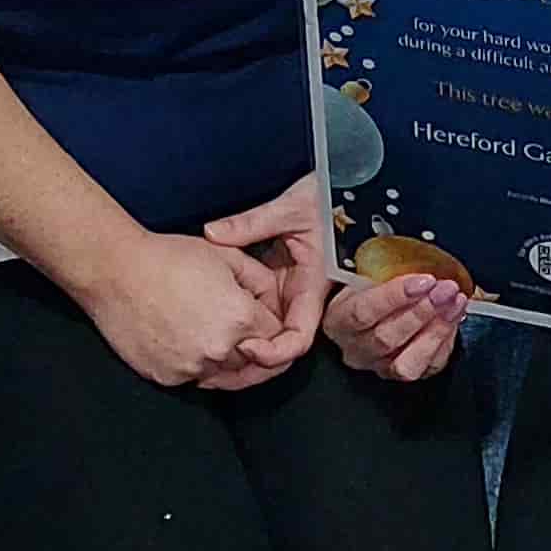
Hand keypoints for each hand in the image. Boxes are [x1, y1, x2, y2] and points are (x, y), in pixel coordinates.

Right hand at [79, 223, 282, 389]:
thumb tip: (272, 300)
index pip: (276, 334)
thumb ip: (258, 280)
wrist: (115, 271)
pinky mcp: (167, 377)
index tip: (257, 314)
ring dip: (223, 358)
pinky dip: (193, 363)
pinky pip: (192, 377)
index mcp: (240, 318)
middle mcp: (219, 349)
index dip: (268, 321)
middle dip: (250, 344)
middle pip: (252, 359)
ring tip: (205, 328)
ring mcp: (191, 367)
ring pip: (224, 374)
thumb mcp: (225, 256)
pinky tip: (182, 337)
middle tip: (232, 323)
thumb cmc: (167, 257)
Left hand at [196, 177, 328, 388]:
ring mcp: (290, 293)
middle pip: (280, 346)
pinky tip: (215, 322)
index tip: (245, 349)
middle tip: (214, 363)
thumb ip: (251, 223)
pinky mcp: (279, 283)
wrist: (341, 187)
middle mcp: (302, 297)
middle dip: (251, 360)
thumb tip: (212, 234)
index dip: (274, 353)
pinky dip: (241, 320)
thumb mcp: (290, 208)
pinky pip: (259, 310)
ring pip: (268, 332)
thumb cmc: (326, 197)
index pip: (297, 338)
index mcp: (312, 287)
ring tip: (209, 348)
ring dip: (244, 345)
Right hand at [326, 268, 467, 382]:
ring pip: (406, 362)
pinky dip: (445, 341)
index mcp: (338, 319)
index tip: (423, 280)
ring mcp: (379, 365)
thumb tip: (386, 235)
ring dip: (436, 329)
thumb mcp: (362, 266)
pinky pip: (427, 367)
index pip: (362, 313)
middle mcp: (355, 348)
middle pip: (386, 338)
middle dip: (422, 311)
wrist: (373, 304)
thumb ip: (369, 258)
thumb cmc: (368, 283)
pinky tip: (454, 317)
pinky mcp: (404, 373)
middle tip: (445, 289)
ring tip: (454, 303)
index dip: (395, 296)